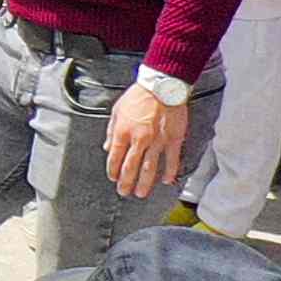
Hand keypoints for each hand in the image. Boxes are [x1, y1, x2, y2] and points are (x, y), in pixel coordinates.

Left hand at [107, 78, 194, 196]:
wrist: (162, 87)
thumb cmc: (138, 97)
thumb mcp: (117, 111)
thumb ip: (111, 131)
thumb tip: (106, 147)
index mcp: (122, 132)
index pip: (114, 157)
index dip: (113, 171)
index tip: (113, 178)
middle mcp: (139, 140)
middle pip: (130, 167)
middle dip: (126, 182)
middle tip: (124, 192)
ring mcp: (157, 141)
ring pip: (150, 168)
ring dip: (144, 183)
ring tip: (141, 194)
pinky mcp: (173, 140)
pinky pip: (172, 160)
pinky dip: (169, 172)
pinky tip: (166, 181)